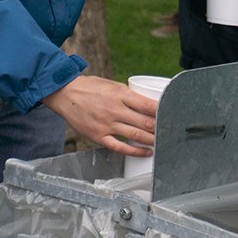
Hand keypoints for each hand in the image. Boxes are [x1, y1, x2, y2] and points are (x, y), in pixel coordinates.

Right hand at [43, 75, 159, 155]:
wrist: (66, 94)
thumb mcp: (113, 85)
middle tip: (170, 131)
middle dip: (160, 128)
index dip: (162, 112)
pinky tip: (146, 152)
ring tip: (162, 142)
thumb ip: (128, 95)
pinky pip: (120, 147)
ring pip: (136, 136)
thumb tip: (148, 105)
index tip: (171, 115)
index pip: (148, 105)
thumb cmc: (90, 88)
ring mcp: (107, 125)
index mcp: (121, 94)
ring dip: (152, 140)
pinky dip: (136, 151)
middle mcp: (115, 110)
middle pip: (145, 122)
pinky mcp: (99, 136)